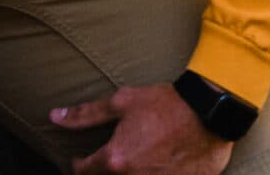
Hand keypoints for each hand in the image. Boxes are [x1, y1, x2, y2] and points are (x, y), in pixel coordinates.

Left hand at [49, 83, 229, 173]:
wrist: (214, 108)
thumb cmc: (168, 102)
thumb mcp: (124, 101)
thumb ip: (87, 114)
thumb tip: (54, 116)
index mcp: (114, 159)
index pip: (81, 171)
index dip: (77, 164)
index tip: (81, 158)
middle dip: (104, 172)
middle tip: (111, 160)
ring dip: (129, 173)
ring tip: (135, 161)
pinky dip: (156, 174)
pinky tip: (159, 165)